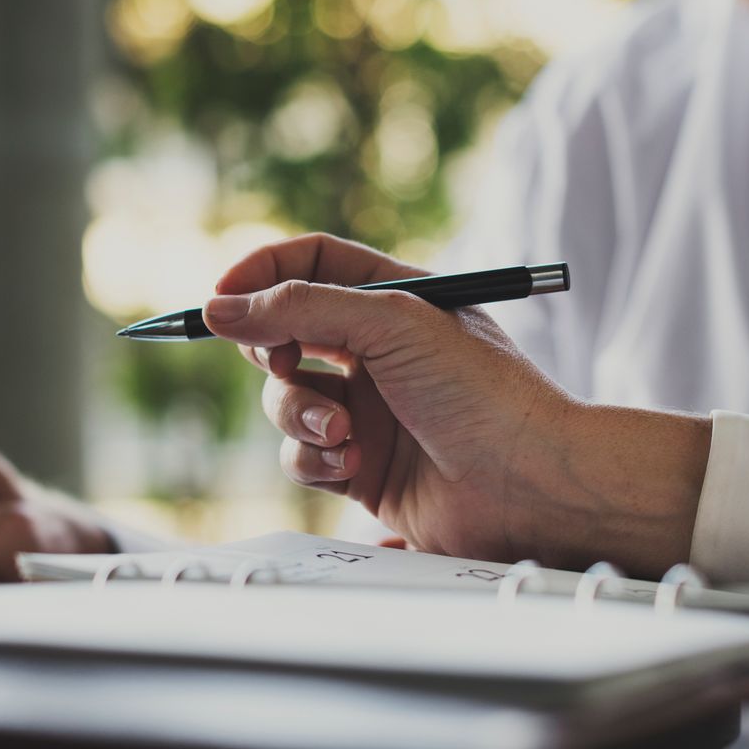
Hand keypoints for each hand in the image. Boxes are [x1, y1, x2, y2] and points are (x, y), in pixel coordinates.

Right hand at [208, 234, 706, 573]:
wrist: (529, 484)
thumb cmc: (484, 393)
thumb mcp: (391, 323)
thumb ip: (300, 307)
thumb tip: (219, 307)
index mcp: (395, 298)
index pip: (308, 264)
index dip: (259, 274)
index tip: (221, 297)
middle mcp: (378, 350)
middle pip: (283, 333)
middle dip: (270, 351)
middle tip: (283, 362)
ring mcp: (368, 410)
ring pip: (285, 400)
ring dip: (298, 414)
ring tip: (342, 432)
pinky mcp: (361, 468)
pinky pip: (302, 455)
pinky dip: (314, 458)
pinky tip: (351, 465)